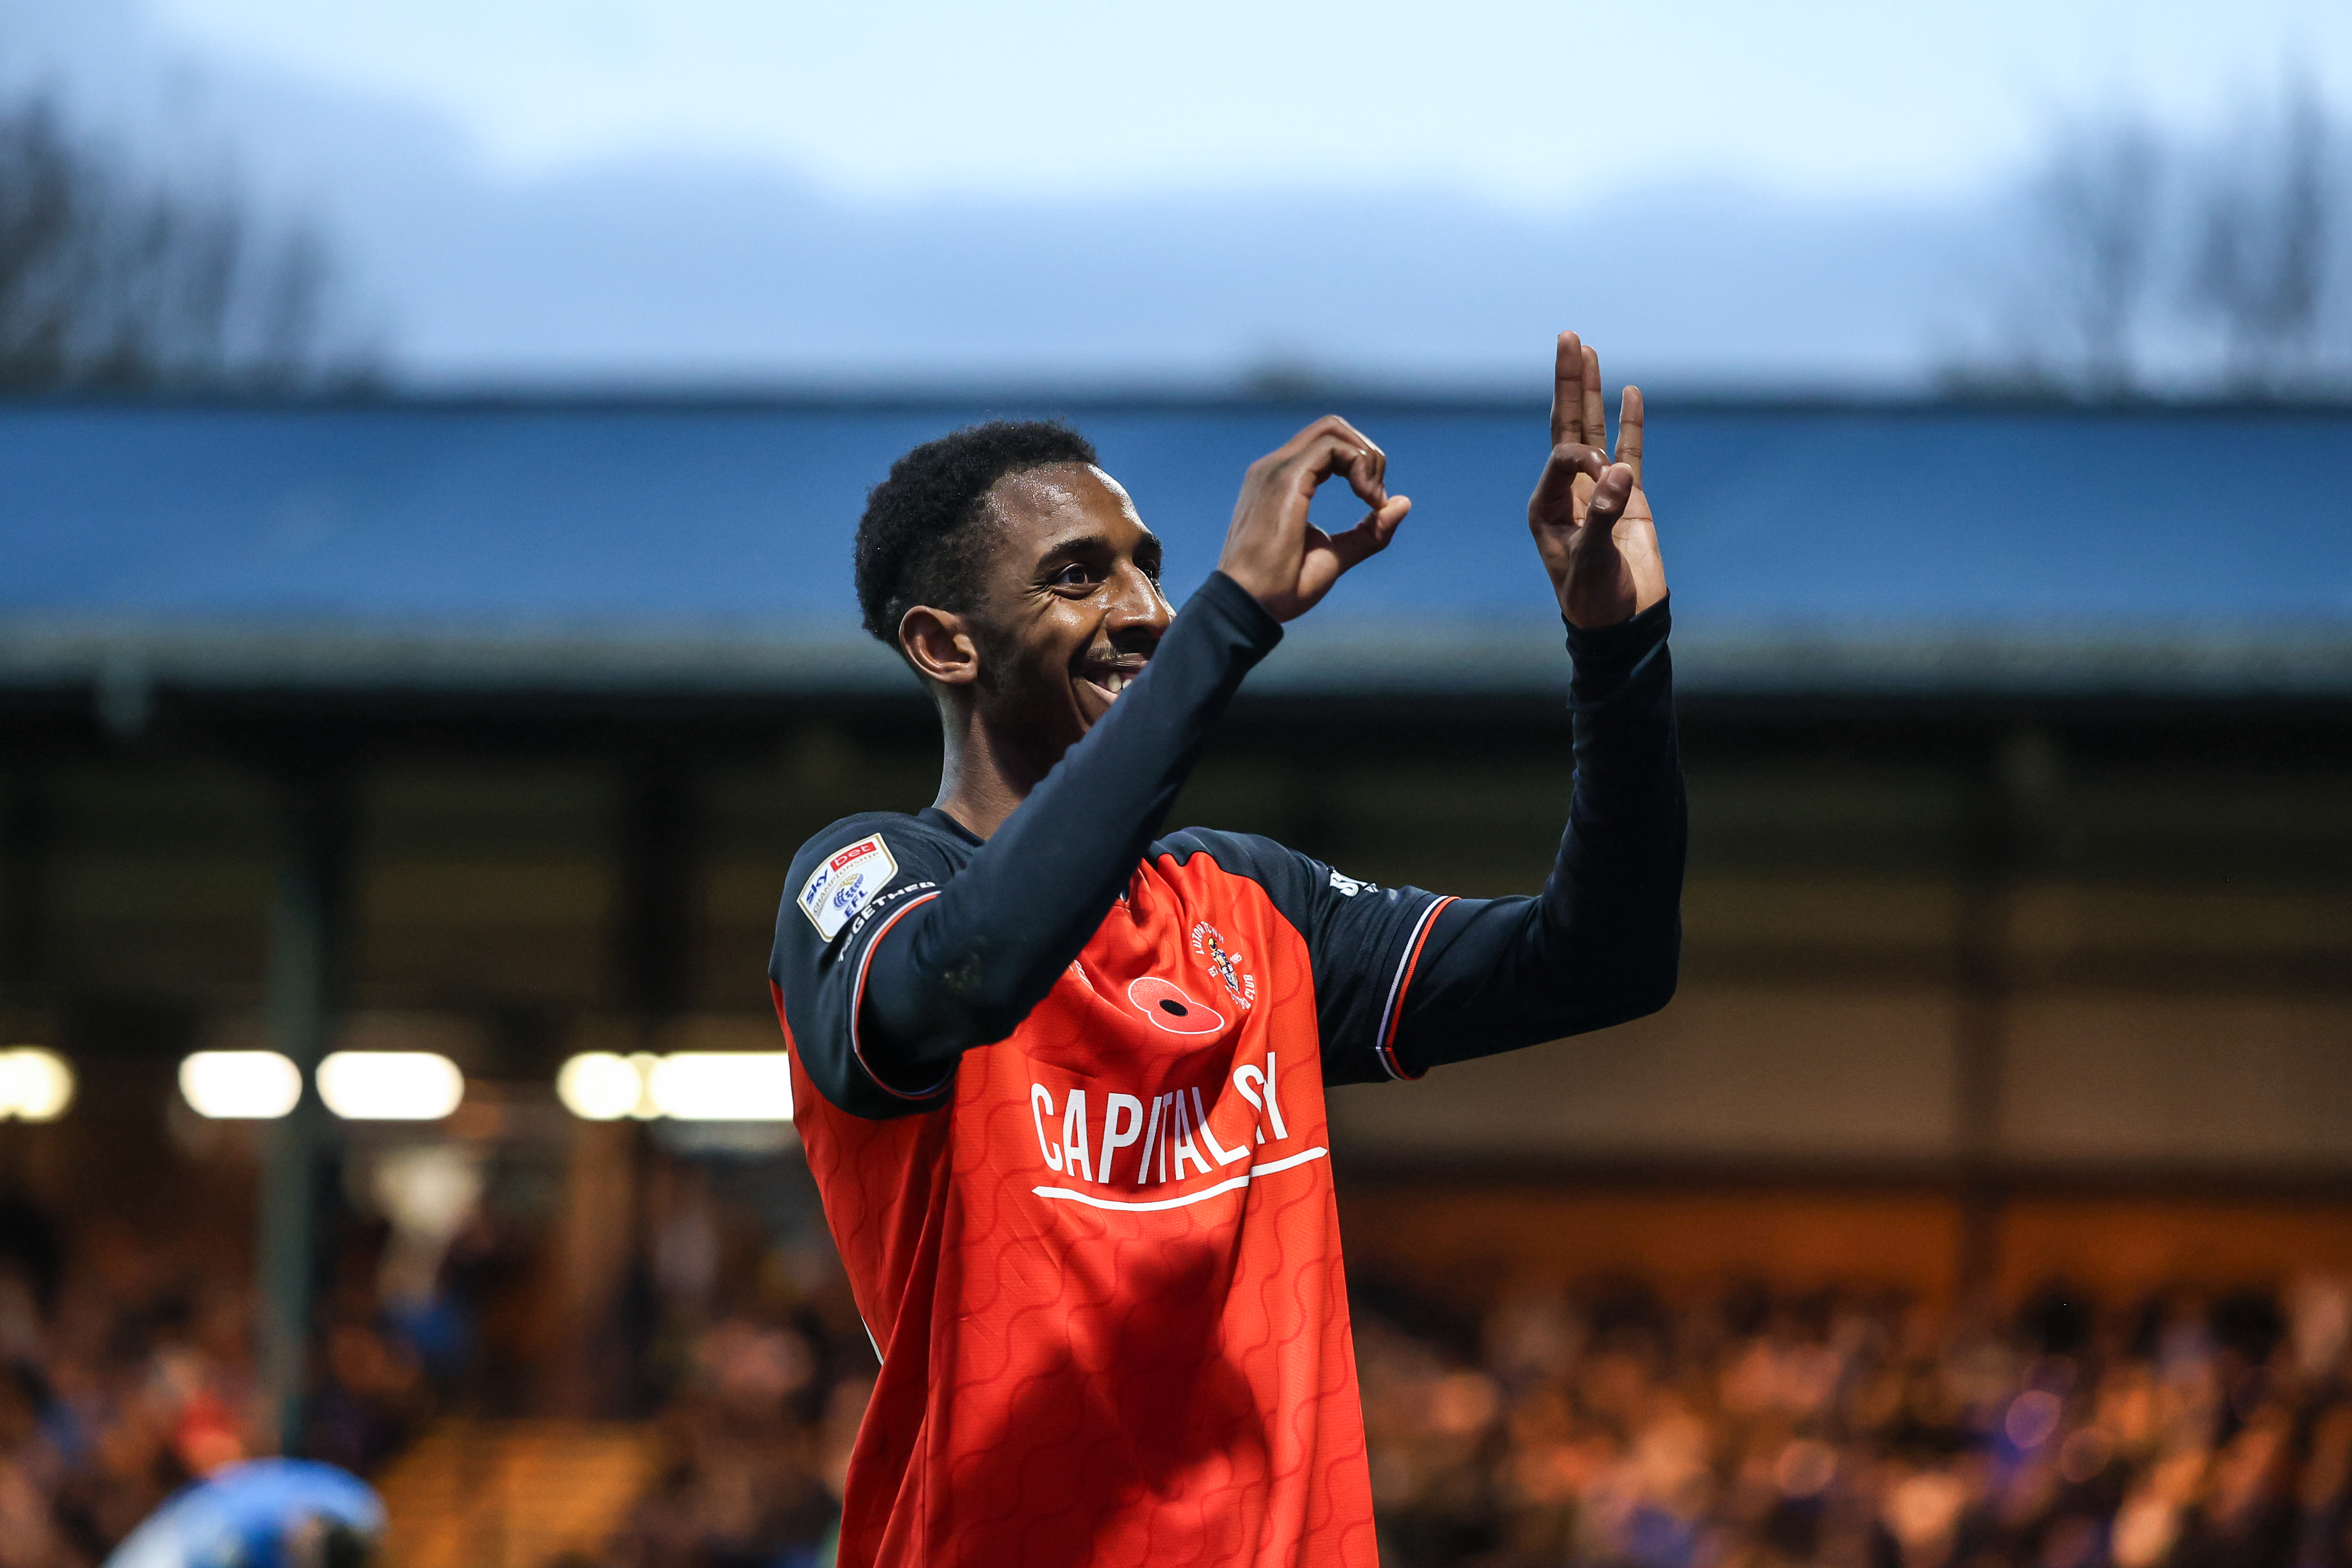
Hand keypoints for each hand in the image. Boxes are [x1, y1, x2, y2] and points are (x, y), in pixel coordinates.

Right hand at [1218, 415, 1412, 621]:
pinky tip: (1366, 499)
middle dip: (1367, 454)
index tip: (1373, 506)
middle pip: (1333, 427)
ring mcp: (1277, 469)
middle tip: (1376, 497)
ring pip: (1334, 430)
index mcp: (1282, 481)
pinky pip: (1333, 447)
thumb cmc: (1282, 586)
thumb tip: (1402, 503)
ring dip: (1366, 459)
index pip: (1328, 445)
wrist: (1250, 605)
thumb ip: (1368, 531)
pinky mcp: (1285, 478)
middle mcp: (1275, 467)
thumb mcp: (1336, 555)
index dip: (1361, 465)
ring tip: (1371, 500)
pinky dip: (1360, 466)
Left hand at [1528, 331, 1666, 628]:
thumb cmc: (1594, 600)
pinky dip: (1630, 422)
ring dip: (1592, 392)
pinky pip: (1630, 451)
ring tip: (1587, 350)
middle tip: (1567, 336)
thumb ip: (1605, 516)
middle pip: (1567, 425)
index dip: (1584, 457)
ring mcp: (1599, 491)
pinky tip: (1629, 391)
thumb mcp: (1592, 560)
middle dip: (1568, 382)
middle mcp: (1567, 492)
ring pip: (1595, 432)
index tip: (1610, 481)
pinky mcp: (1629, 499)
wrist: (1622, 625)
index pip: (1561, 457)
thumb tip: (1623, 472)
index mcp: (1546, 505)